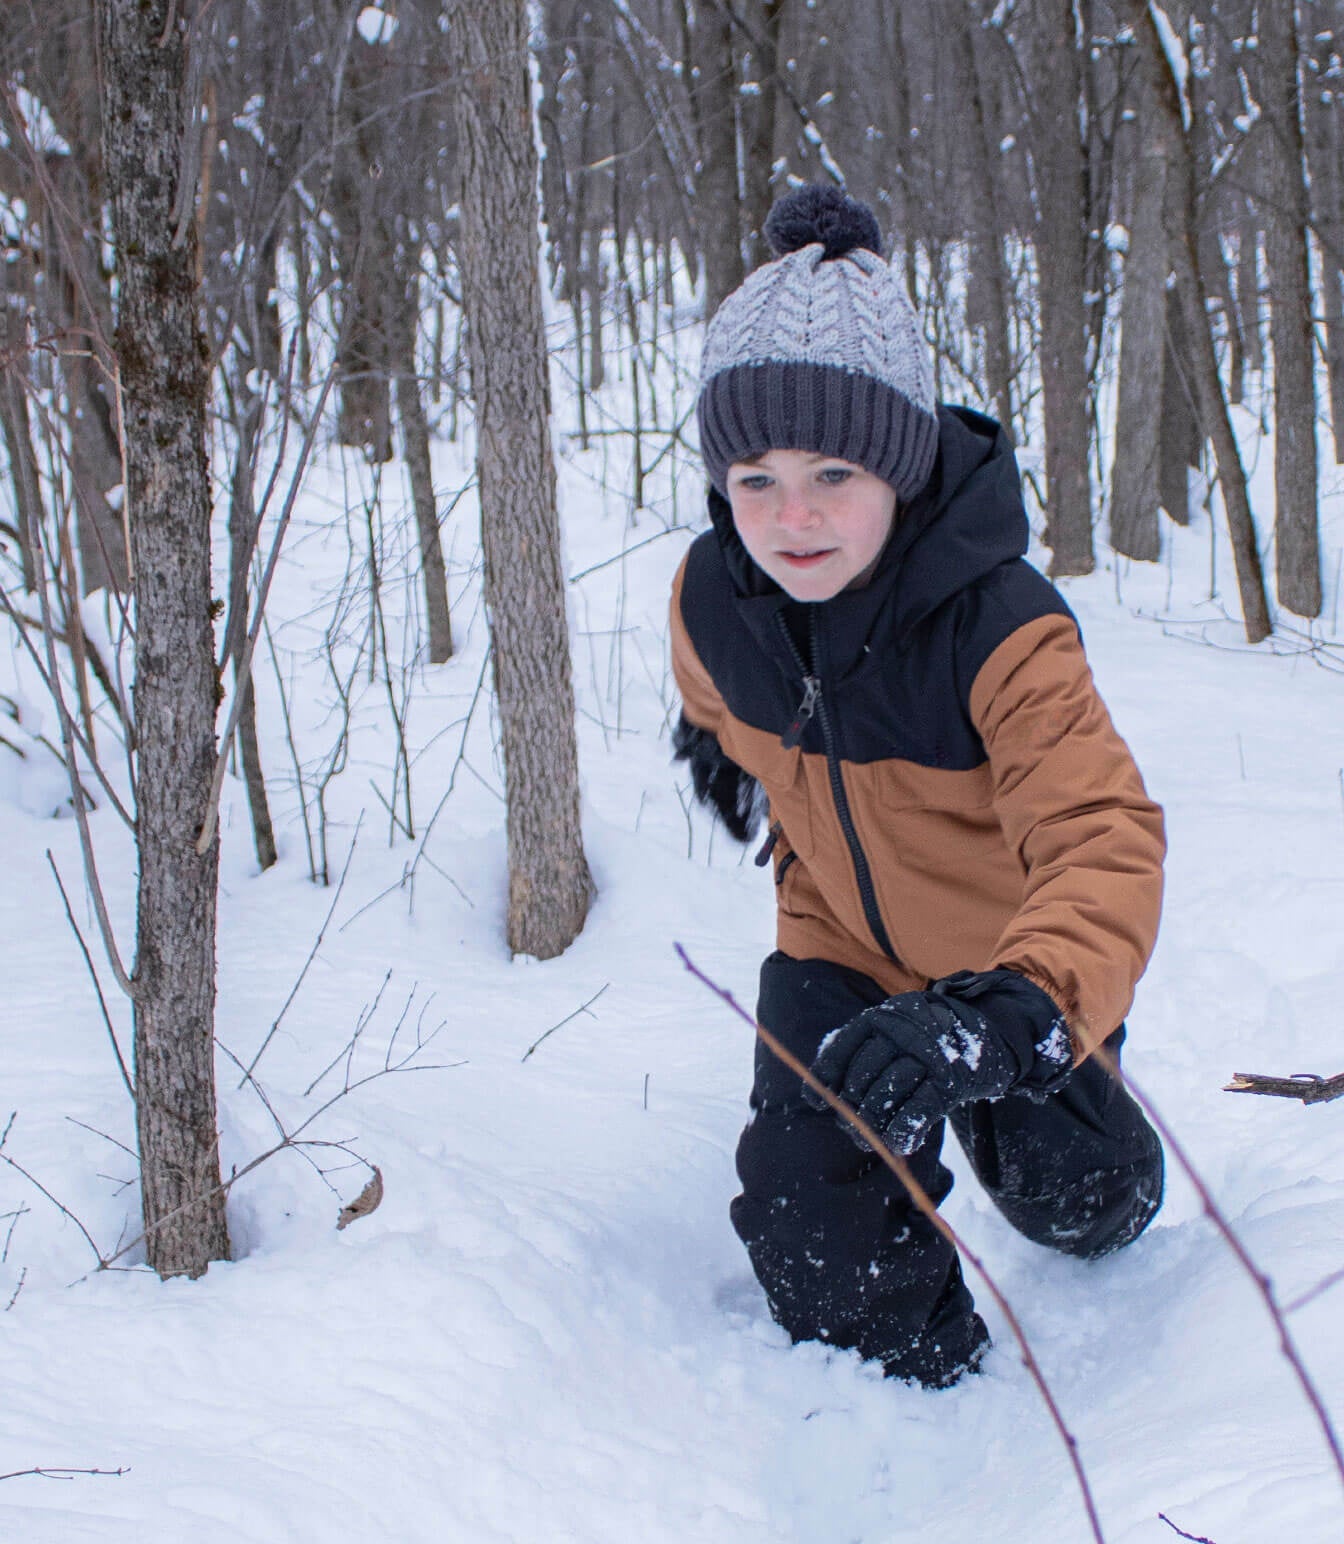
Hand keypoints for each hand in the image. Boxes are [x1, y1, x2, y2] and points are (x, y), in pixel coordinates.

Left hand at [805, 970, 1072, 1155]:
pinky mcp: (950, 1081)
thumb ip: (866, 1049)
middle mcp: (902, 1032)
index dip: (825, 1077)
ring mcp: (927, 1055)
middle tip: (852, 1128)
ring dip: (873, 1125)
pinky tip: (898, 1145)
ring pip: (884, 1095)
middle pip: (861, 1077)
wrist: (995, 1031)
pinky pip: (917, 1110)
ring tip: (870, 1140)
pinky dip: (903, 1132)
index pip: (842, 1048)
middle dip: (851, 1108)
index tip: (817, 1101)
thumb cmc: (935, 1036)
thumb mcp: (899, 1028)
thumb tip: (823, 1088)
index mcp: (883, 1017)